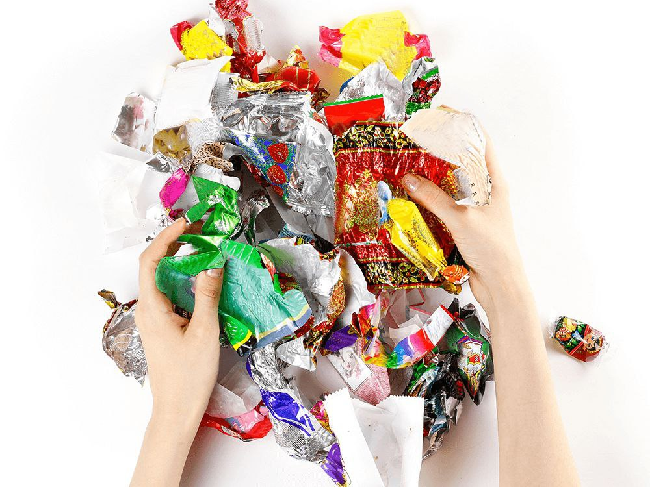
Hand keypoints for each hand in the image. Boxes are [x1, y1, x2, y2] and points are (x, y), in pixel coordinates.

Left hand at [135, 218, 223, 427]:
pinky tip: (201, 277)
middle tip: (200, 229)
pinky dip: (184, 278)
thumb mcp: (204, 332)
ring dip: (180, 259)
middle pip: (154, 265)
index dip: (166, 237)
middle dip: (174, 243)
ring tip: (202, 245)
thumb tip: (213, 263)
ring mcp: (153, 318)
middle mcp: (147, 309)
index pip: (150, 260)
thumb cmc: (189, 374)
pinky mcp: (162, 326)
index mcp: (152, 308)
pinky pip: (170, 293)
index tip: (187, 223)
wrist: (176, 409)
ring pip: (162, 279)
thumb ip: (208, 295)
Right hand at [401, 131, 522, 312]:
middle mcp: (487, 192)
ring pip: (452, 184)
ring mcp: (476, 208)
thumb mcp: (461, 219)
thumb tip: (409, 179)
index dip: (463, 124)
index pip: (481, 142)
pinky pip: (446, 205)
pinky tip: (414, 199)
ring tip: (409, 166)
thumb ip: (434, 198)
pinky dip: (431, 199)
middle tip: (417, 141)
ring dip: (433, 176)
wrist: (501, 284)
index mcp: (494, 182)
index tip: (442, 112)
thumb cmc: (492, 249)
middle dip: (441, 149)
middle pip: (463, 161)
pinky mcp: (466, 225)